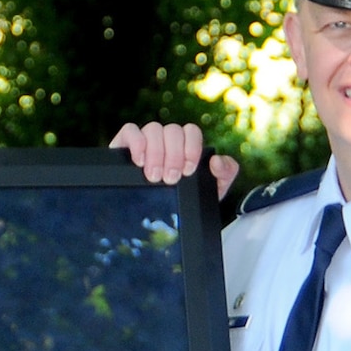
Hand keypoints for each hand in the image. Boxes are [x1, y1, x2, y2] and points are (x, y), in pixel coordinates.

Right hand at [110, 121, 239, 197]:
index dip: (191, 148)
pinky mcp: (124, 144)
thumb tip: (216, 160)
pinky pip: (131, 130)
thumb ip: (225, 175)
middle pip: (172, 130)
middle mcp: (166, 140)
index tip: (187, 171)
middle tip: (170, 179)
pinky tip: (139, 162)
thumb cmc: (182, 200)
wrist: (158, 221)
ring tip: (154, 176)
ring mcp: (145, 140)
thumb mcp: (210, 192)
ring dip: (156, 153)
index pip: (191, 131)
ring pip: (153, 129)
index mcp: (186, 145)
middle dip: (173, 156)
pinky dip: (136, 143)